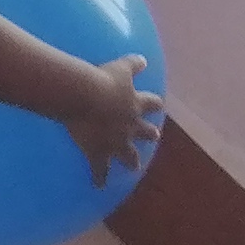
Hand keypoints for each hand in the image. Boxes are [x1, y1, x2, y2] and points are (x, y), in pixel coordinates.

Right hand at [67, 54, 162, 181]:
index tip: (159, 105)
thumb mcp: (120, 67)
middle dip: (149, 134)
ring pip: (128, 154)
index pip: (151, 103)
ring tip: (134, 167)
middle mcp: (130, 125)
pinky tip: (99, 185)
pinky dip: (99, 177)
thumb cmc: (102, 80)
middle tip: (154, 136)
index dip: (155, 104)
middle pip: (145, 132)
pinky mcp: (99, 151)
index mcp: (135, 104)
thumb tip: (144, 59)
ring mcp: (115, 141)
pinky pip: (100, 168)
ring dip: (131, 161)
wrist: (85, 98)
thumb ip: (133, 64)